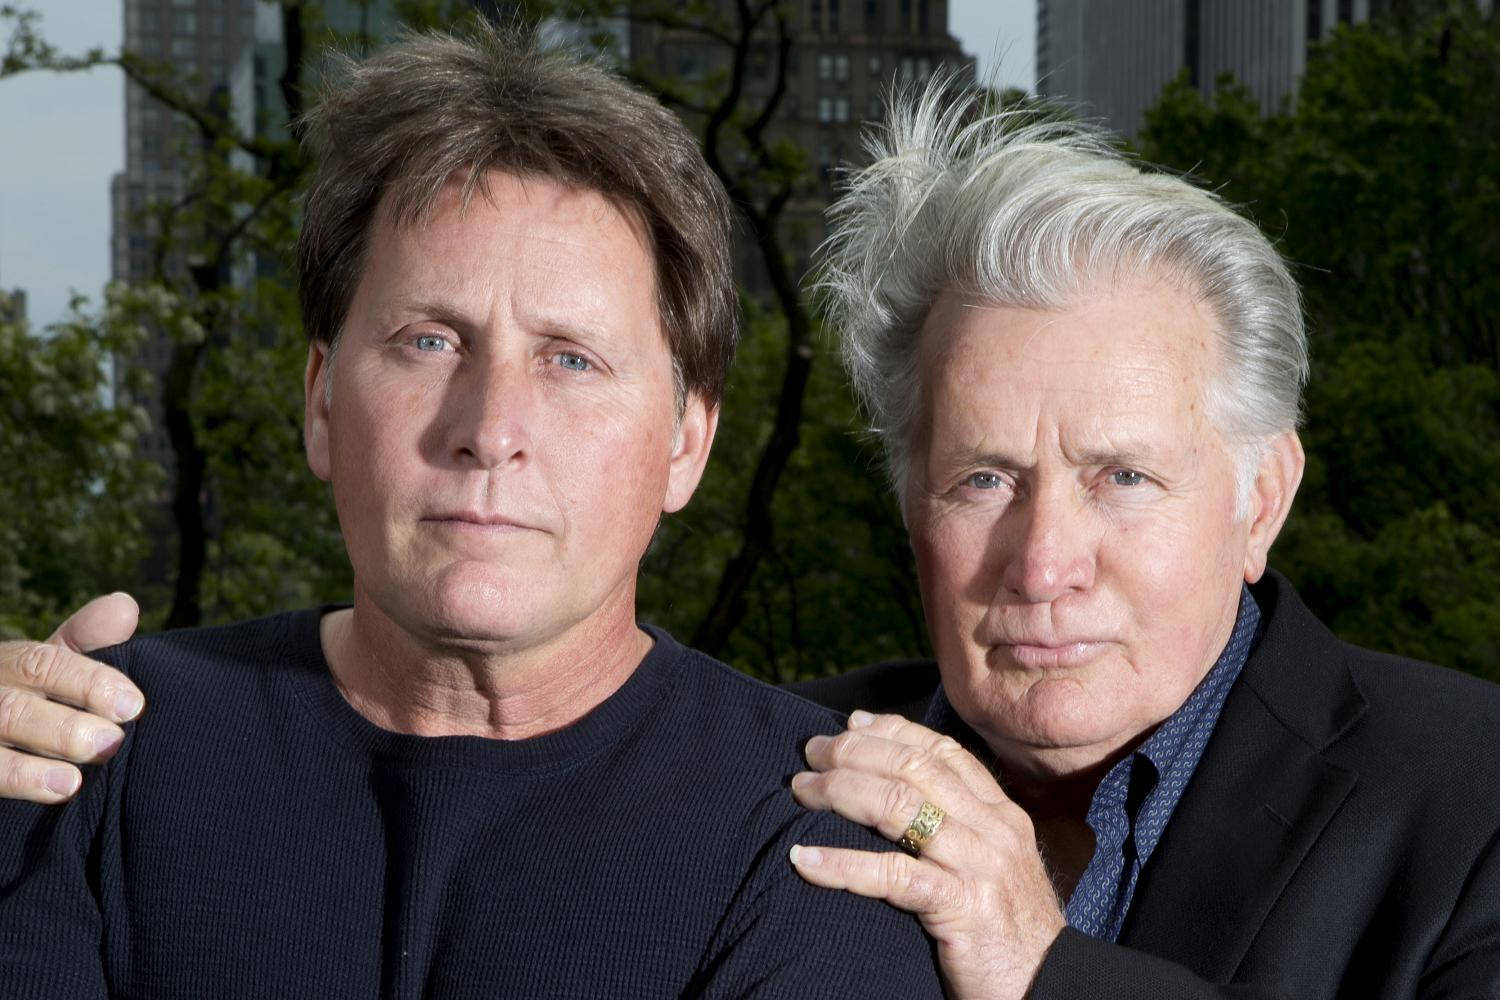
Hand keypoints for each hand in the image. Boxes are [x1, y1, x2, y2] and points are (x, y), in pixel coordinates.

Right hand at [0, 593, 142, 802]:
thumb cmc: (32, 694)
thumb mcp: (53, 665)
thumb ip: (87, 641)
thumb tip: (125, 605)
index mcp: (10, 664)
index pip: (43, 665)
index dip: (88, 682)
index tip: (133, 705)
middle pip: (14, 710)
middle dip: (65, 729)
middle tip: (111, 744)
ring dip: (33, 767)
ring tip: (75, 781)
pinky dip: (16, 782)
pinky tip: (53, 794)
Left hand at [790, 711, 1066, 999]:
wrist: (1048, 990)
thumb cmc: (1008, 932)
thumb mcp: (993, 866)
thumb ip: (960, 828)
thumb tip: (902, 793)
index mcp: (1002, 814)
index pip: (943, 751)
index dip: (893, 730)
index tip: (851, 724)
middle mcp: (994, 830)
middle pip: (914, 768)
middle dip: (855, 752)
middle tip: (811, 753)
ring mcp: (980, 866)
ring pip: (899, 806)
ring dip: (840, 791)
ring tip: (801, 790)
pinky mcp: (962, 908)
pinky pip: (891, 875)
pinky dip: (841, 864)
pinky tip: (804, 860)